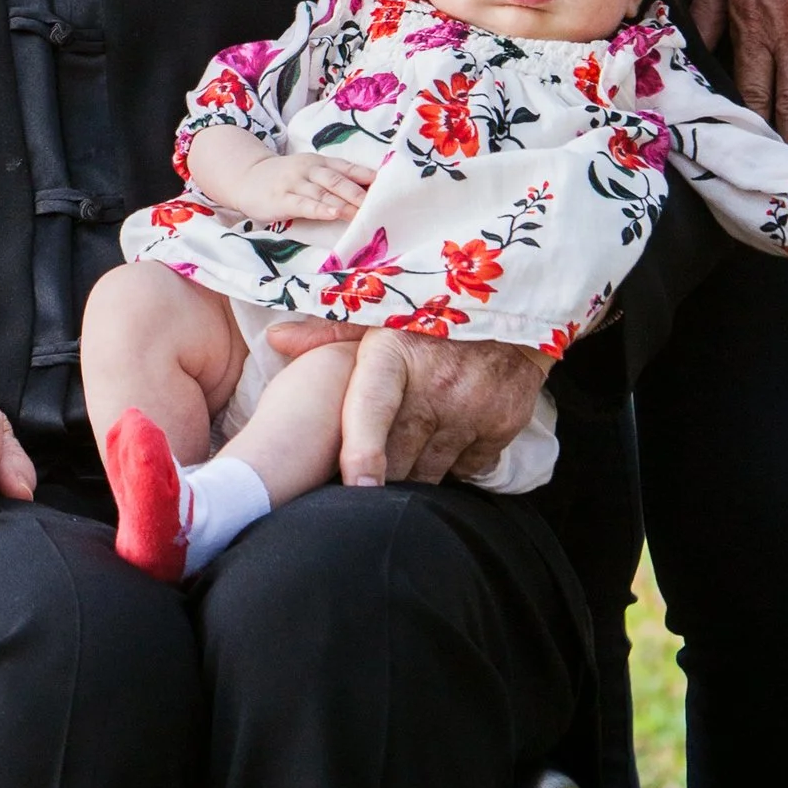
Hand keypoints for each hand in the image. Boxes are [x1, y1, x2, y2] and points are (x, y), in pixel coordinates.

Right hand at [187, 126, 373, 228]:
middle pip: (339, 180)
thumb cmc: (287, 179)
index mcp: (320, 162)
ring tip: (363, 212)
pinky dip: (320, 209)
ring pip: (324, 193)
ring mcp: (295, 183)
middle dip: (360, 192)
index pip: (349, 168)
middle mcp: (309, 169)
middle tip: (381, 204)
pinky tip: (333, 213)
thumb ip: (334, 181)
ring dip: (345, 202)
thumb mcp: (310, 173)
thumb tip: (368, 192)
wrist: (247, 177)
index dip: (368, 176)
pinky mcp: (282, 199)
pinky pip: (304, 204)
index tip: (391, 185)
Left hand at [287, 327, 543, 486]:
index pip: (372, 408)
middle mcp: (435, 384)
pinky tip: (442, 446)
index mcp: (393, 351)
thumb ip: (329, 332)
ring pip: (430, 473)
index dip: (363, 451)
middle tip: (363, 474)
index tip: (357, 486)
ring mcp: (472, 408)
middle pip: (396, 460)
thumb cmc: (431, 308)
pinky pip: (467, 470)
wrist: (512, 301)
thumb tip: (275, 341)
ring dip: (413, 474)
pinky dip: (451, 467)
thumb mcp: (382, 308)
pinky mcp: (501, 425)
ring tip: (402, 459)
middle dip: (379, 473)